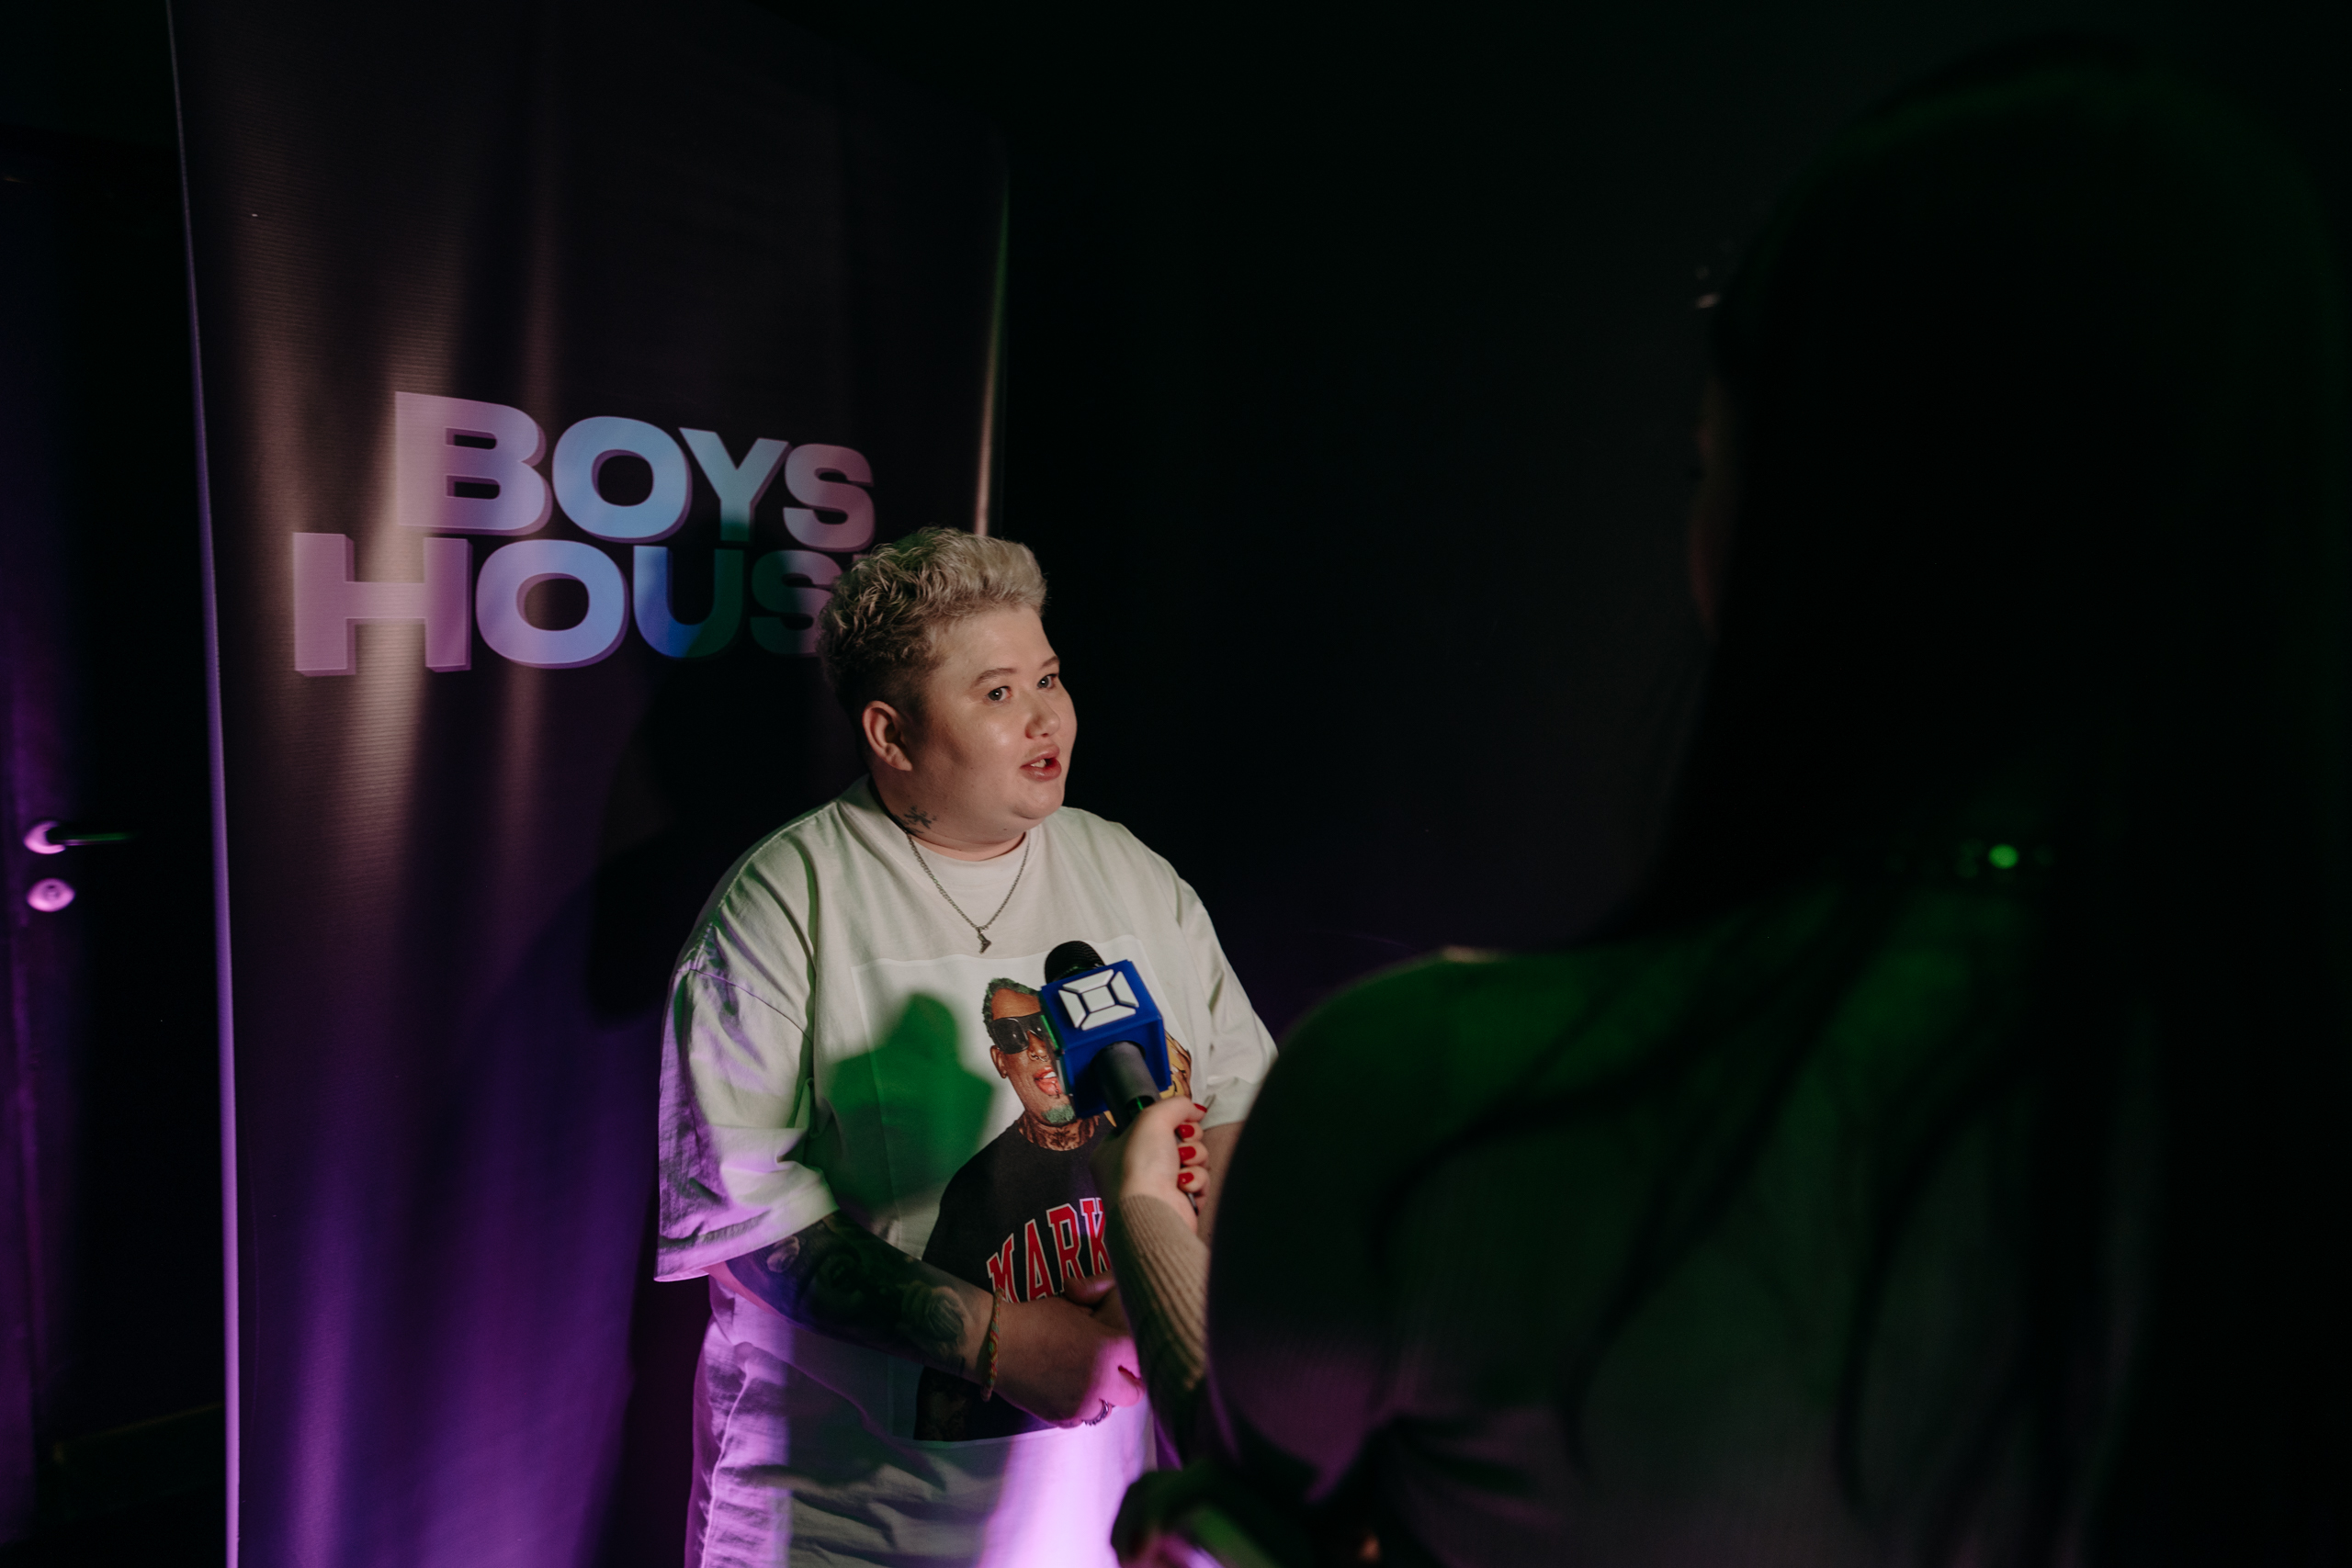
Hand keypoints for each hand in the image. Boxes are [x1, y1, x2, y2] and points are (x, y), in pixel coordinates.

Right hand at [991, 1292, 1143, 1426]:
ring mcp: (1080, 1403)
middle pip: (1134, 1393)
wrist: (995, 1344)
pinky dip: (1078, 1406)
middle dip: (1127, 1382)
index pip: (1141, 1358)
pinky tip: (1065, 1388)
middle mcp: (1100, 1381)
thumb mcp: (1075, 1310)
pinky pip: (1081, 1417)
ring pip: (1107, 1408)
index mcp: (1107, 1349)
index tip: (1128, 1353)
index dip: (1135, 1354)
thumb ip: (1101, 1324)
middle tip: (1115, 1371)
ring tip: (1084, 1379)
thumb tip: (1111, 1331)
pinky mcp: (1061, 1418)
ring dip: (1101, 1396)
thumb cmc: (1034, 1319)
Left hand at [1091, 1097, 1212, 1232]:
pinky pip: (1198, 1180)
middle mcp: (1132, 1170)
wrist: (1154, 1213)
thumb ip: (1175, 1105)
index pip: (1144, 1125)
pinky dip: (1196, 1181)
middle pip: (1174, 1139)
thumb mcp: (1152, 1119)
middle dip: (1186, 1139)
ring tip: (1183, 1166)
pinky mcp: (1177, 1203)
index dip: (1165, 1119)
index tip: (1178, 1119)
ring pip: (1191, 1158)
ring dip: (1193, 1158)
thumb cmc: (1140, 1168)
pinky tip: (1184, 1186)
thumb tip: (1195, 1109)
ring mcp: (1156, 1188)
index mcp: (1113, 1150)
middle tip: (1182, 1141)